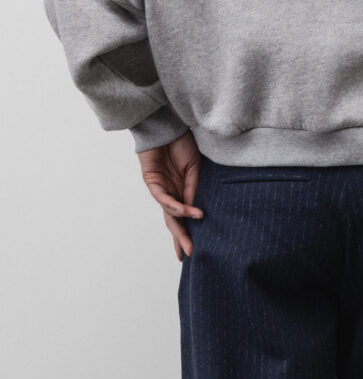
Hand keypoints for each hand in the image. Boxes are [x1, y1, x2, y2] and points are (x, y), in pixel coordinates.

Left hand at [137, 130, 204, 260]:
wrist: (166, 125)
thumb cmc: (181, 143)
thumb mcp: (194, 168)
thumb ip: (193, 189)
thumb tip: (195, 211)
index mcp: (180, 189)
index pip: (183, 215)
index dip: (187, 231)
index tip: (193, 249)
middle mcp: (169, 191)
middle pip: (174, 219)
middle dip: (181, 237)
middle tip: (189, 253)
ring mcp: (160, 187)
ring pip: (168, 213)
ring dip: (180, 227)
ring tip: (190, 240)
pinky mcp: (152, 181)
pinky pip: (164, 198)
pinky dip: (178, 206)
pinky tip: (189, 212)